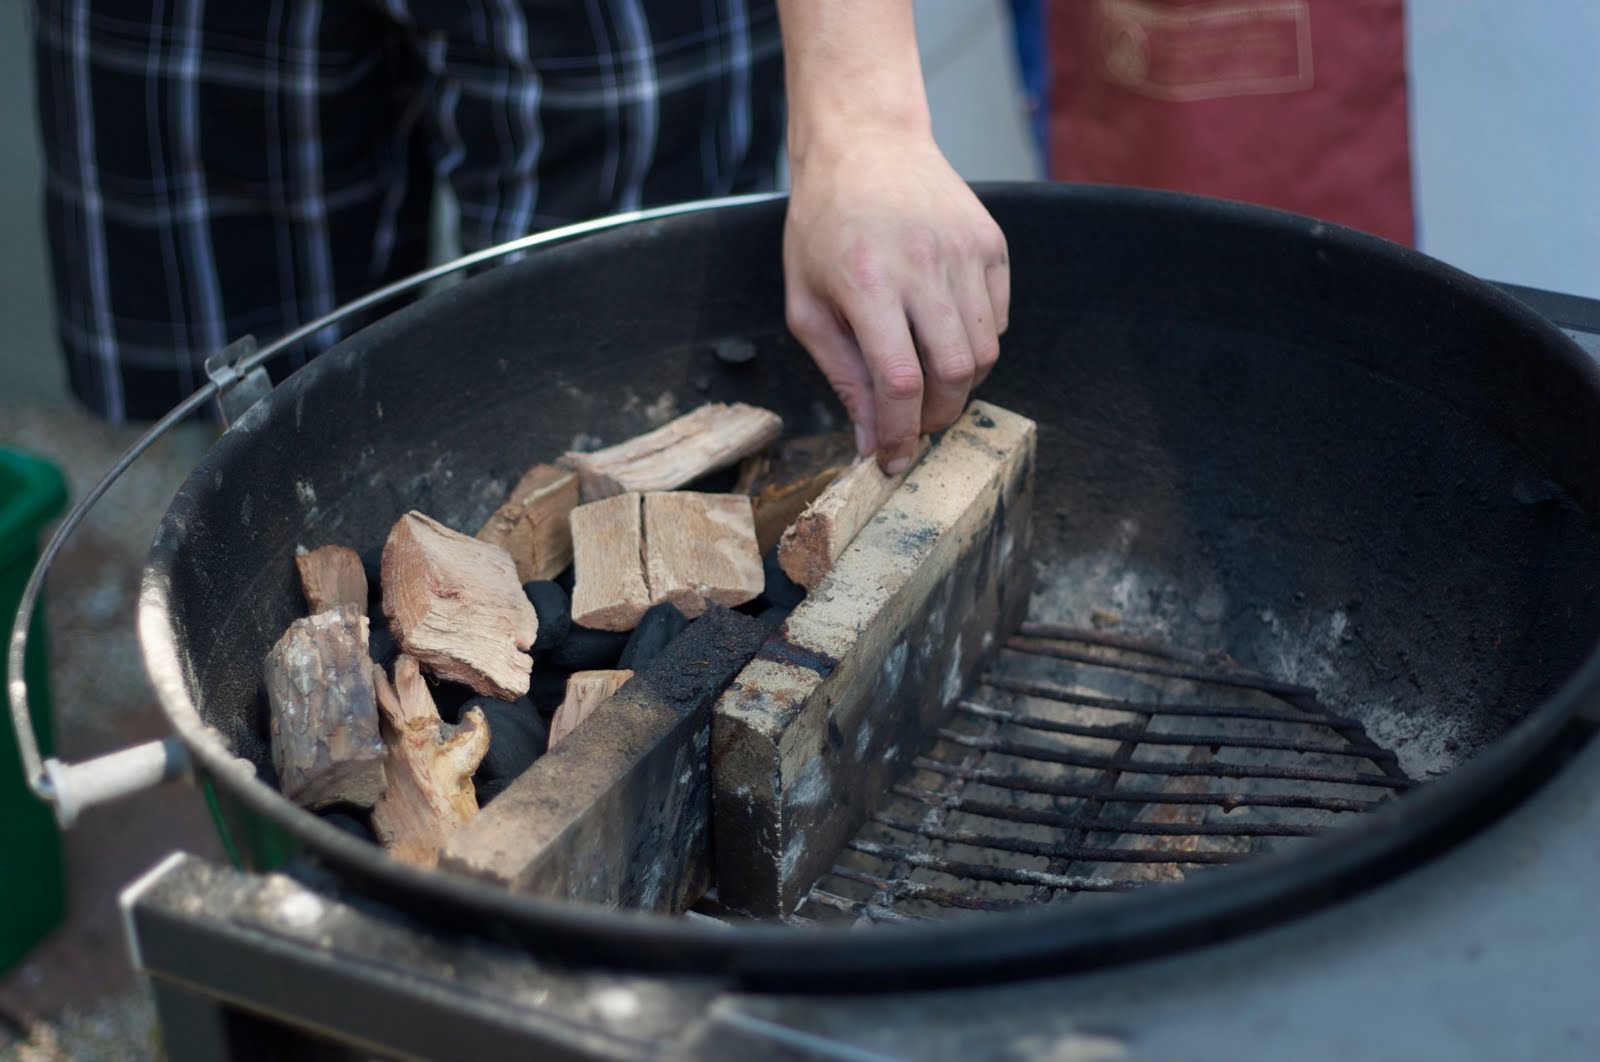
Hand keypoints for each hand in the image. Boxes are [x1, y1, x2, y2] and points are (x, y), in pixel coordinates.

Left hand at [783, 134, 1009, 473]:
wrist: (865, 143)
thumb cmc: (824, 225)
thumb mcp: (807, 303)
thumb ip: (841, 375)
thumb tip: (869, 439)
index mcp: (867, 282)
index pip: (898, 381)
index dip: (899, 432)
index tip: (892, 460)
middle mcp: (923, 265)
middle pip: (954, 374)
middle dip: (935, 417)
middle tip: (913, 425)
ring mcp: (964, 252)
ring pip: (984, 352)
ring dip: (959, 386)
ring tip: (928, 381)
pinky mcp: (991, 243)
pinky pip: (998, 319)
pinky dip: (977, 344)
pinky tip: (944, 333)